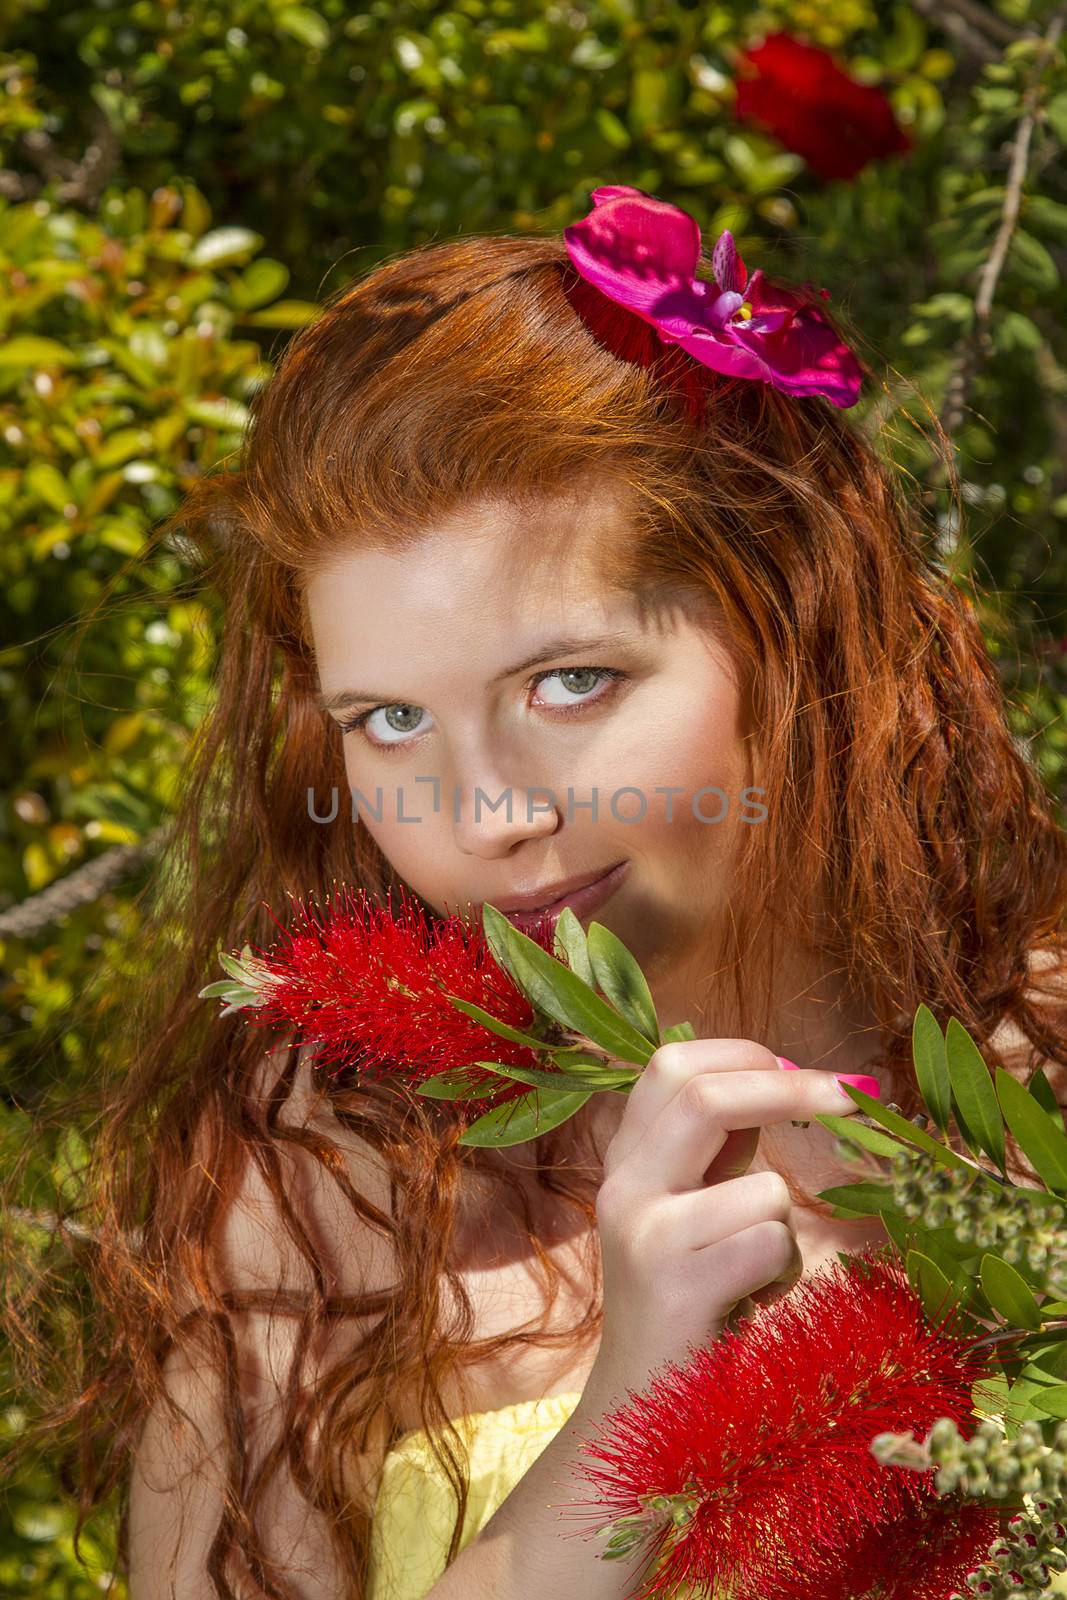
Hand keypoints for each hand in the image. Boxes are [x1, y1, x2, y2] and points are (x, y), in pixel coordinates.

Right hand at [582, 1039, 869, 1407]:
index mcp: (628, 1157)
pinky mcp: (673, 1288)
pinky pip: (769, 1247)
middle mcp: (623, 1185)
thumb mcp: (693, 1207)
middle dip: (793, 1088)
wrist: (640, 1409)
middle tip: (857, 1095)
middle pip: (704, 1095)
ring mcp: (643, 1234)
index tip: (806, 1069)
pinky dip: (781, 1274)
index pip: (672, 1065)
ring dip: (786, 1229)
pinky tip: (747, 1304)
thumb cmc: (688, 1301)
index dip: (745, 1053)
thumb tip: (790, 1075)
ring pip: (762, 1188)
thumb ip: (722, 1147)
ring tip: (755, 1272)